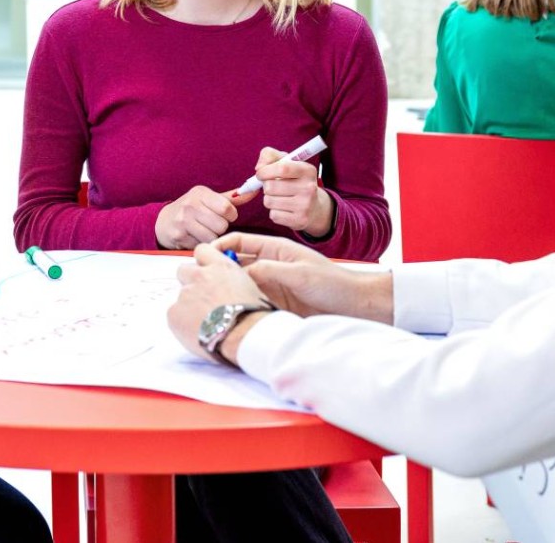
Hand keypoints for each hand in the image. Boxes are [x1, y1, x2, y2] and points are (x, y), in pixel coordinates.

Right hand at [155, 185, 252, 248]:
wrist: (163, 221)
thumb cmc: (191, 210)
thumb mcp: (209, 200)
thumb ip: (232, 199)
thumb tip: (255, 190)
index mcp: (201, 193)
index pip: (227, 208)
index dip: (229, 216)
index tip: (221, 215)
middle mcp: (190, 205)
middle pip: (221, 225)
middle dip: (219, 228)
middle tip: (209, 224)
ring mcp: (183, 221)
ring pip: (212, 237)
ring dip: (211, 237)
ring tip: (202, 231)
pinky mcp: (178, 236)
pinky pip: (201, 245)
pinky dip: (200, 243)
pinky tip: (193, 237)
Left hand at [168, 243, 274, 361]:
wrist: (243, 336)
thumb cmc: (253, 316)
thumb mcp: (250, 288)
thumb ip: (231, 282)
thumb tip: (225, 288)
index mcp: (221, 268)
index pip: (202, 250)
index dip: (202, 262)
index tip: (205, 272)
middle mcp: (200, 276)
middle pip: (183, 270)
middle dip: (190, 282)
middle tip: (202, 300)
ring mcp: (185, 294)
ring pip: (180, 296)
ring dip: (188, 306)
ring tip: (205, 322)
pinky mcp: (174, 313)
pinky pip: (174, 315)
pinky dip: (182, 323)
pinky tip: (197, 332)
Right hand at [211, 233, 392, 323]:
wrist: (356, 307)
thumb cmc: (333, 284)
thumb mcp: (299, 274)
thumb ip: (269, 271)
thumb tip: (238, 273)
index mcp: (275, 249)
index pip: (240, 241)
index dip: (220, 245)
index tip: (203, 255)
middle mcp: (270, 266)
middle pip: (235, 264)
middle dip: (216, 269)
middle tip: (198, 279)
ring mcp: (270, 286)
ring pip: (240, 285)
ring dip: (226, 289)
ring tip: (208, 298)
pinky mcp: (273, 305)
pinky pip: (250, 302)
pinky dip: (238, 306)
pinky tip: (228, 312)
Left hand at [253, 146, 332, 236]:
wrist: (314, 207)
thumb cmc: (294, 181)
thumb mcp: (286, 163)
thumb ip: (269, 156)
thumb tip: (259, 168)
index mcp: (307, 171)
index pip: (282, 168)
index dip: (265, 171)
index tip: (260, 174)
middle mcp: (309, 188)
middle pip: (270, 186)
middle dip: (266, 186)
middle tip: (273, 187)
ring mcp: (306, 205)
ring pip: (269, 201)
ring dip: (269, 199)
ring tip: (279, 198)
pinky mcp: (300, 220)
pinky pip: (273, 215)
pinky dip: (274, 212)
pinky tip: (284, 209)